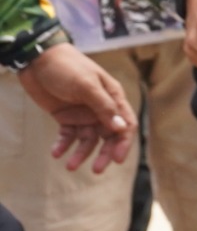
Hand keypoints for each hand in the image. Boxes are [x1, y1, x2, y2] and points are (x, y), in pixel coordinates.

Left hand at [18, 43, 134, 172]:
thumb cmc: (67, 67)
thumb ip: (103, 106)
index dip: (123, 143)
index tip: (117, 159)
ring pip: (87, 139)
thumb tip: (120, 128)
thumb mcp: (86, 85)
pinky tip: (56, 153)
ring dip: (81, 153)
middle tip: (97, 170)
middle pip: (108, 136)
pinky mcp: (66, 117)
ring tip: (70, 166)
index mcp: (112, 97)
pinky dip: (63, 145)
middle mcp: (100, 108)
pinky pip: (68, 136)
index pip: (125, 124)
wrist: (37, 60)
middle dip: (103, 153)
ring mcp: (83, 113)